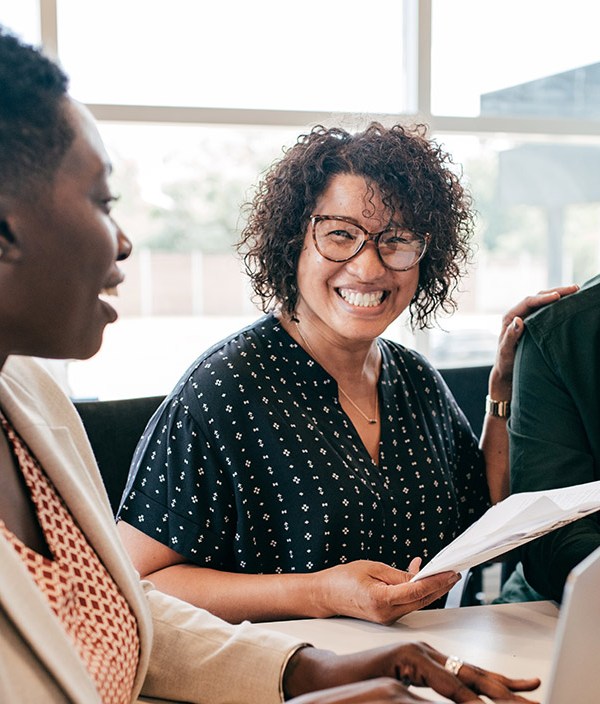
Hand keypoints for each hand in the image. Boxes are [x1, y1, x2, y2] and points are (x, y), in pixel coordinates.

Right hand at [288, 678, 531, 702]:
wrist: (329, 674)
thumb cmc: (364, 684)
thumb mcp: (404, 691)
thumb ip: (426, 695)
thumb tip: (458, 701)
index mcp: (431, 662)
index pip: (474, 673)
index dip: (504, 683)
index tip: (529, 688)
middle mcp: (428, 653)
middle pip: (477, 674)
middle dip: (510, 690)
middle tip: (536, 697)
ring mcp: (417, 654)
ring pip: (464, 678)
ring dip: (494, 694)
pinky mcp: (404, 658)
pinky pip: (439, 682)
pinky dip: (461, 696)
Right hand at [308, 559, 459, 624]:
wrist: (324, 595)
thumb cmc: (343, 579)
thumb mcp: (372, 568)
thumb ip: (397, 574)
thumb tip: (420, 576)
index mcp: (381, 600)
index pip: (416, 591)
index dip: (436, 581)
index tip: (450, 572)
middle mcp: (386, 614)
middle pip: (421, 600)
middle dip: (439, 586)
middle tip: (454, 573)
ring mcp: (387, 618)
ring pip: (417, 603)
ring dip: (430, 589)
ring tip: (442, 573)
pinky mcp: (386, 617)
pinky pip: (408, 603)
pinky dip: (417, 591)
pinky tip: (418, 576)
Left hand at [491, 285, 577, 398]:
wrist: (507, 370)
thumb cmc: (506, 362)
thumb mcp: (506, 351)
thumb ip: (510, 337)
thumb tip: (518, 320)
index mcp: (510, 317)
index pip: (528, 302)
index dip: (543, 298)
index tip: (557, 296)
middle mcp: (518, 314)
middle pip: (538, 297)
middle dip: (556, 292)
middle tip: (574, 289)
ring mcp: (527, 318)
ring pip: (544, 302)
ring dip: (559, 296)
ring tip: (576, 291)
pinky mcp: (535, 323)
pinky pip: (547, 310)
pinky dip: (559, 306)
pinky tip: (570, 303)